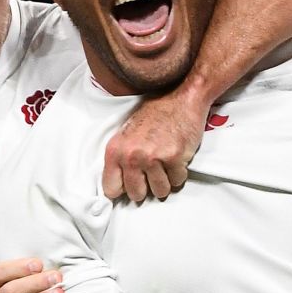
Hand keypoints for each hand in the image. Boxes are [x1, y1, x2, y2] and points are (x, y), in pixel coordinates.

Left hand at [102, 87, 205, 202]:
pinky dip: (179, 174)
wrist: (180, 98)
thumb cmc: (154, 114)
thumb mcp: (126, 134)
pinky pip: (177, 182)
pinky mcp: (174, 158)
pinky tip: (177, 159)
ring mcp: (153, 158)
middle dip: (146, 188)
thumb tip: (120, 186)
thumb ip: (120, 158)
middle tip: (152, 174)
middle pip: (136, 194)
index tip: (130, 185)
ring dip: (165, 182)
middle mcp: (132, 156)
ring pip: (159, 192)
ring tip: (165, 166)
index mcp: (115, 150)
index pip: (111, 188)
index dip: (123, 189)